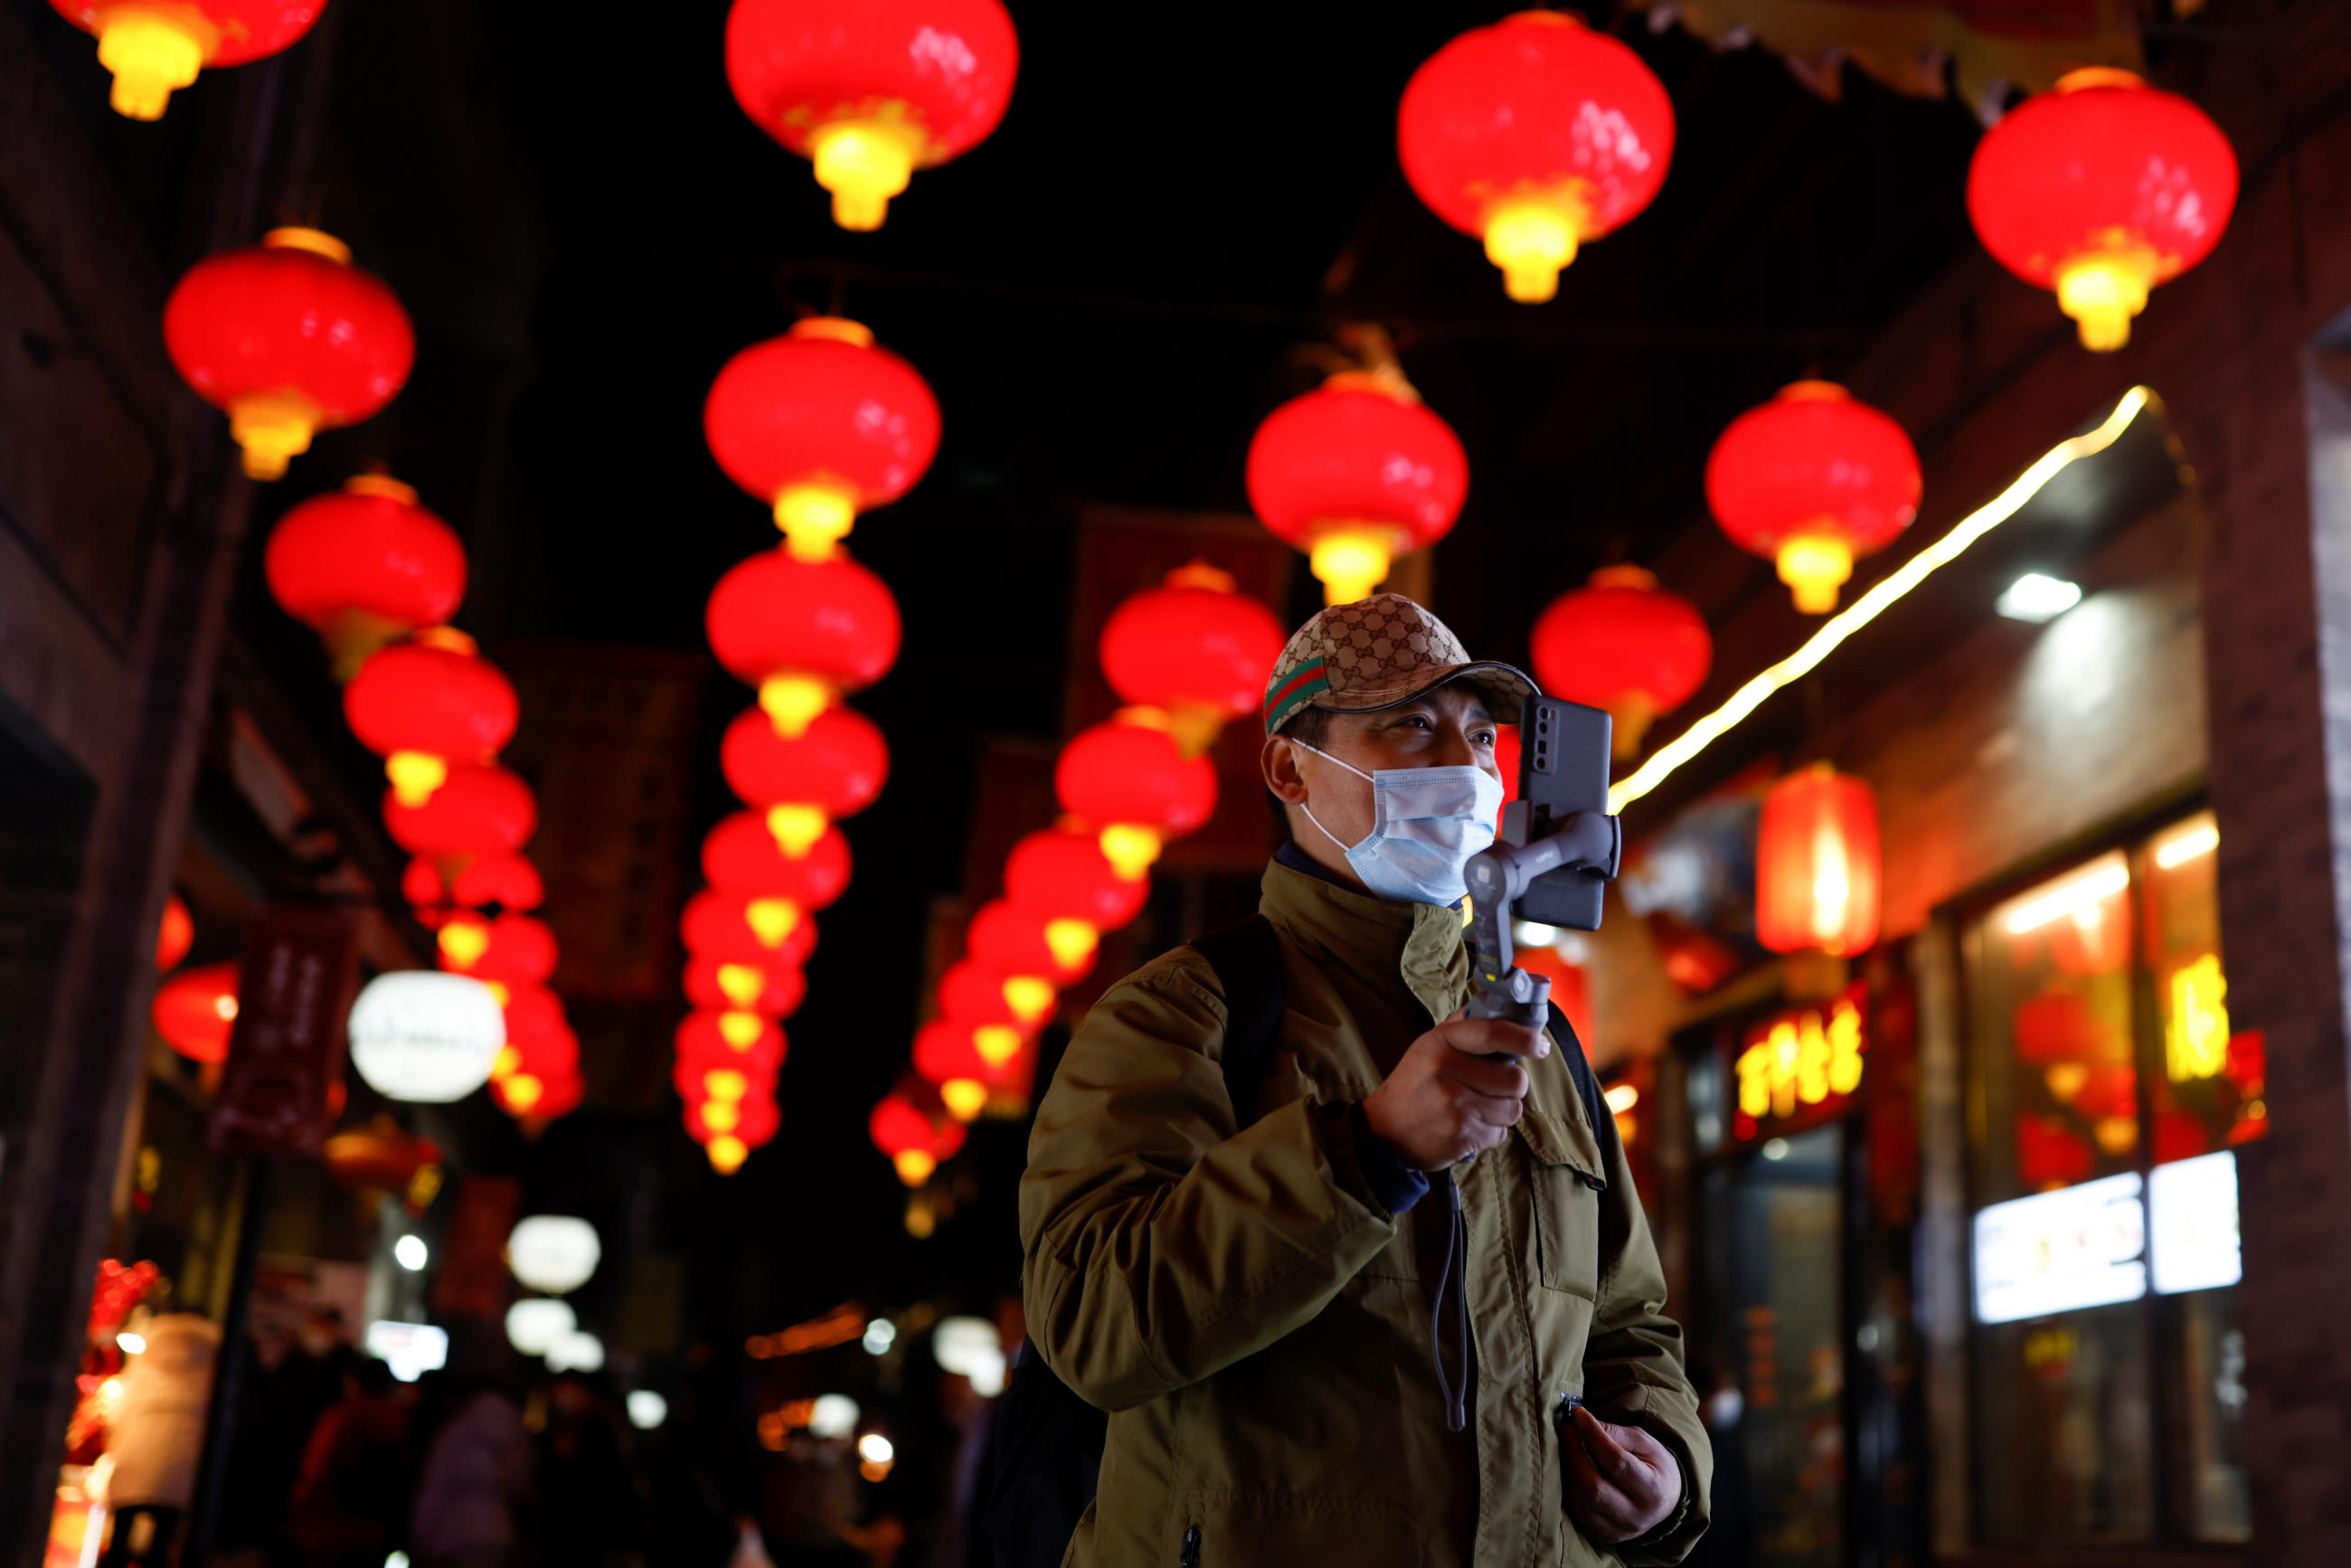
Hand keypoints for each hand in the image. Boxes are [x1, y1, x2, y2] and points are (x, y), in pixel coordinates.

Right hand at [1360, 1010, 1545, 1169]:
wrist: (1384, 1131)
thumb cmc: (1414, 1084)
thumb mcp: (1428, 1046)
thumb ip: (1461, 1027)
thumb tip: (1496, 1003)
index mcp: (1441, 1043)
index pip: (1491, 1033)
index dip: (1523, 1037)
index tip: (1540, 1045)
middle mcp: (1448, 1072)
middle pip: (1514, 1080)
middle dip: (1513, 1086)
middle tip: (1498, 1087)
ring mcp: (1457, 1107)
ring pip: (1512, 1109)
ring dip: (1502, 1111)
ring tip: (1480, 1108)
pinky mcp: (1463, 1136)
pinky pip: (1500, 1134)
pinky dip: (1491, 1132)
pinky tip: (1471, 1126)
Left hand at [1564, 1406, 1679, 1544]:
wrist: (1665, 1500)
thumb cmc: (1654, 1465)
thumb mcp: (1645, 1443)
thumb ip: (1616, 1434)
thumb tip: (1582, 1422)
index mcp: (1653, 1490)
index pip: (1616, 1462)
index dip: (1593, 1435)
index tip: (1578, 1415)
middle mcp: (1636, 1516)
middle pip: (1593, 1487)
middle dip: (1573, 1454)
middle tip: (1567, 1430)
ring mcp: (1618, 1530)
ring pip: (1580, 1501)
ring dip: (1567, 1471)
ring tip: (1567, 1447)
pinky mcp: (1603, 1535)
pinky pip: (1576, 1512)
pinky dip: (1568, 1488)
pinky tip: (1570, 1470)